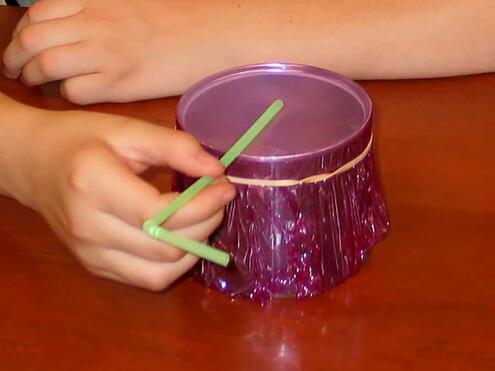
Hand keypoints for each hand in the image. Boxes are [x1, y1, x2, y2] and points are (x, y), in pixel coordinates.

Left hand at [2, 0, 227, 103]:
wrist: (213, 35)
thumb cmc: (182, 18)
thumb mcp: (133, 1)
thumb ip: (100, 8)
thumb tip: (75, 22)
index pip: (39, 12)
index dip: (22, 31)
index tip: (22, 44)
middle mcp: (95, 23)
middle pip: (32, 38)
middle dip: (15, 56)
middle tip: (15, 68)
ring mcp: (106, 54)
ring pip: (46, 65)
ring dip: (32, 76)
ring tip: (34, 83)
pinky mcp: (121, 83)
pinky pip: (75, 91)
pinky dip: (64, 93)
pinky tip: (71, 93)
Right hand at [5, 105, 234, 289]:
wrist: (32, 164)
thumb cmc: (79, 140)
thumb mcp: (127, 130)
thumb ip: (174, 146)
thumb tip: (216, 170)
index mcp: (93, 184)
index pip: (161, 214)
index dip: (203, 205)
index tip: (225, 186)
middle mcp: (89, 227)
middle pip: (166, 246)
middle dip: (206, 223)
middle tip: (218, 198)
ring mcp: (89, 253)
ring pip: (161, 271)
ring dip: (195, 248)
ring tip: (203, 219)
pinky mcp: (95, 266)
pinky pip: (147, 278)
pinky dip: (175, 263)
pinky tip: (183, 237)